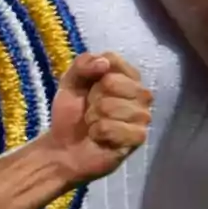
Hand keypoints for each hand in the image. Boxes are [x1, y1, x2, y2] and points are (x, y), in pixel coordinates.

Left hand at [47, 52, 152, 182]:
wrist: (65, 148)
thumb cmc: (71, 114)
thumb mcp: (70, 83)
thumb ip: (82, 64)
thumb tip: (104, 63)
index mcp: (127, 76)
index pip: (112, 60)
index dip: (91, 74)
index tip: (86, 88)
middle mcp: (140, 94)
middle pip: (112, 82)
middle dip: (92, 97)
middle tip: (90, 109)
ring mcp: (142, 116)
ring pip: (112, 105)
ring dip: (93, 116)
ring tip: (93, 124)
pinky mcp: (139, 137)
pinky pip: (112, 127)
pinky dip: (98, 132)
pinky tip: (99, 137)